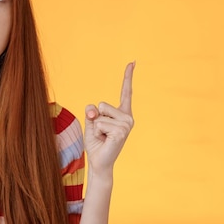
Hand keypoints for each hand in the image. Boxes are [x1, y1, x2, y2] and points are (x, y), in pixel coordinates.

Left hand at [84, 62, 134, 176]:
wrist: (99, 162)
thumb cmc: (97, 142)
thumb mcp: (91, 122)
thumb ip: (92, 112)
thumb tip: (94, 109)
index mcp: (122, 113)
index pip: (125, 91)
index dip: (128, 76)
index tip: (133, 62)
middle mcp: (127, 117)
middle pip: (102, 105)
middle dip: (95, 118)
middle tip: (101, 133)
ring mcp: (126, 124)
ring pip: (99, 115)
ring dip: (96, 127)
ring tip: (103, 137)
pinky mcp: (121, 132)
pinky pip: (99, 123)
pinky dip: (97, 132)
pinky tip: (105, 140)